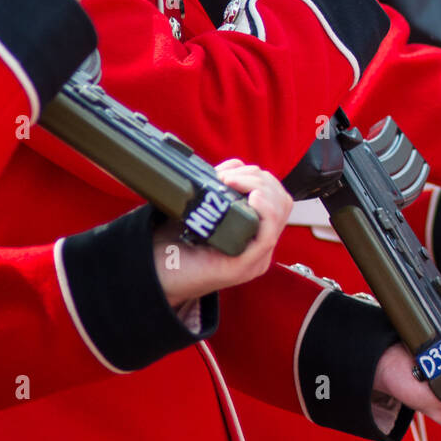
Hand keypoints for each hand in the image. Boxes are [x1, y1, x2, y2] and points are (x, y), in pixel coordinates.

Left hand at [152, 160, 291, 303]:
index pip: (278, 198)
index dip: (261, 177)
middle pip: (282, 202)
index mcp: (253, 234)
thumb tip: (235, 166)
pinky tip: (252, 198)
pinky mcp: (243, 266)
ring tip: (234, 183)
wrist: (158, 274)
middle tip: (230, 177)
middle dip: (259, 179)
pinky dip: (265, 210)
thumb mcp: (206, 210)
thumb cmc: (177, 244)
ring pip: (280, 213)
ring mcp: (255, 258)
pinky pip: (268, 235)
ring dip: (260, 188)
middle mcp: (260, 247)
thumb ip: (222, 190)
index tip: (232, 171)